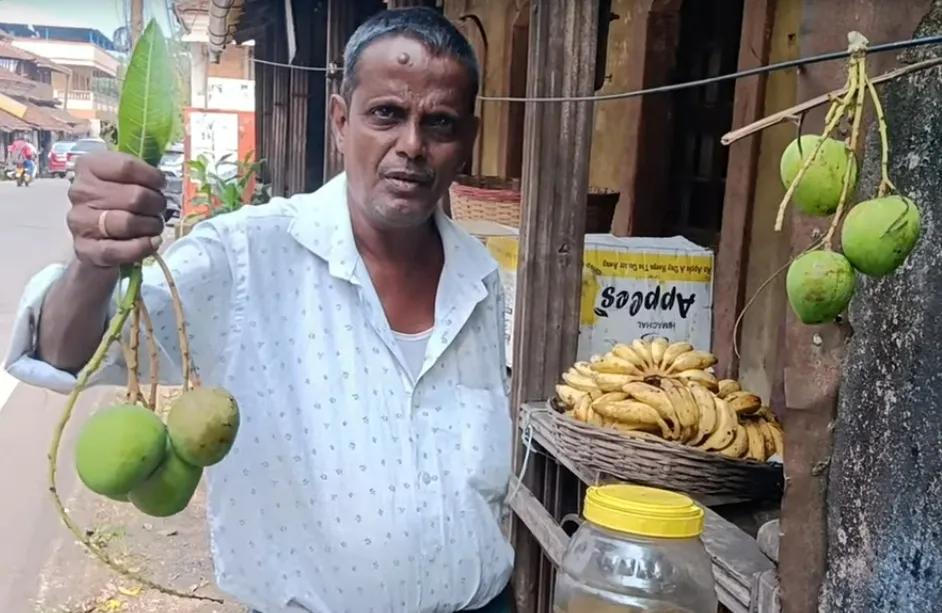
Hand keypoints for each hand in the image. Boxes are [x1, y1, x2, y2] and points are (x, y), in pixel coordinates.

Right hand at [67, 151, 166, 267]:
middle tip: (159, 208)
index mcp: (88, 167)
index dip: (152, 177)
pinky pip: (121, 250)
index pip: (126, 168)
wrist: (94, 238)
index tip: (161, 184)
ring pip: (129, 223)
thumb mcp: (123, 178)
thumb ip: (140, 174)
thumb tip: (162, 180)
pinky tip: (152, 242)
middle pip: (134, 197)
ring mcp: (80, 222)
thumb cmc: (115, 201)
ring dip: (152, 225)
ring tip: (155, 225)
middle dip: (156, 204)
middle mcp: (80, 192)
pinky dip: (143, 246)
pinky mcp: (86, 249)